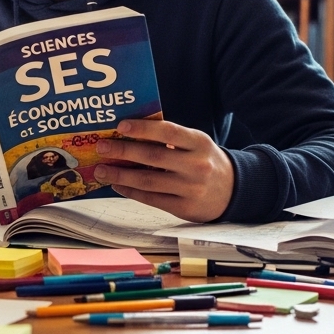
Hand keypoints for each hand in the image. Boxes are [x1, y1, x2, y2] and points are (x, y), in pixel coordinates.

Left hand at [93, 119, 234, 221]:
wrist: (233, 191)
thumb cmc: (204, 160)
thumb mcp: (196, 144)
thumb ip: (170, 138)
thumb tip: (129, 133)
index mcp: (199, 142)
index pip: (168, 131)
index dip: (143, 128)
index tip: (120, 126)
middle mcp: (196, 165)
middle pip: (154, 157)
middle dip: (123, 151)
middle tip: (101, 147)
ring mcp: (191, 188)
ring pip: (149, 181)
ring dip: (121, 175)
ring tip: (101, 170)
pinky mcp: (184, 208)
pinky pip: (151, 198)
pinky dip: (131, 191)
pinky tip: (117, 184)